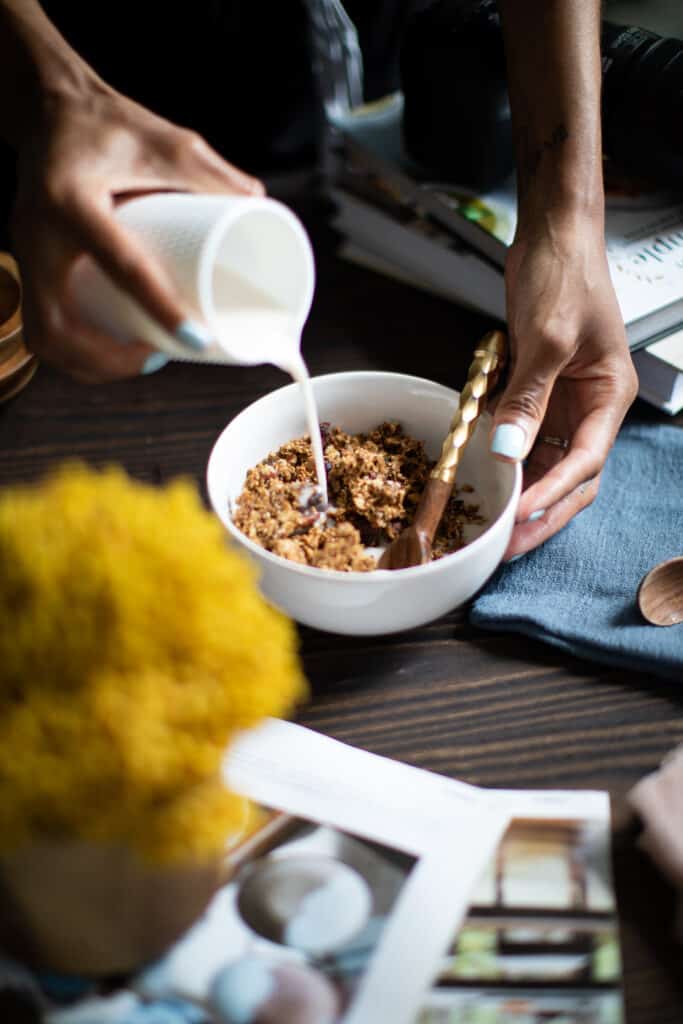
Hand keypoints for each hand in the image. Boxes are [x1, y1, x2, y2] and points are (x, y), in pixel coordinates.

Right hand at [11, 80, 262, 381]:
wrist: (48, 107)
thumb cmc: (109, 123)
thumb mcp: (166, 141)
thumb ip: (211, 173)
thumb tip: (260, 204)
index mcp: (72, 199)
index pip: (120, 266)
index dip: (160, 309)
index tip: (196, 339)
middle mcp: (37, 233)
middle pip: (59, 328)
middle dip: (109, 360)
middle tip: (157, 358)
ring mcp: (25, 253)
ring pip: (45, 337)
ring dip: (88, 364)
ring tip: (138, 359)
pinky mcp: (28, 262)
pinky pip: (41, 324)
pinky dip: (72, 350)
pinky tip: (104, 354)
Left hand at [490, 213, 638, 558]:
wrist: (551, 235)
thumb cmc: (564, 274)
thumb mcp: (547, 338)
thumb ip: (527, 398)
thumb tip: (509, 451)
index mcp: (608, 396)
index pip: (585, 461)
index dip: (552, 494)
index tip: (519, 517)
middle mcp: (590, 407)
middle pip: (570, 477)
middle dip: (540, 513)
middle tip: (504, 543)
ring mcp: (563, 402)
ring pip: (545, 463)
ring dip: (520, 492)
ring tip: (490, 522)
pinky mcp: (537, 393)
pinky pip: (522, 437)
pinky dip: (505, 458)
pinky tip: (484, 478)